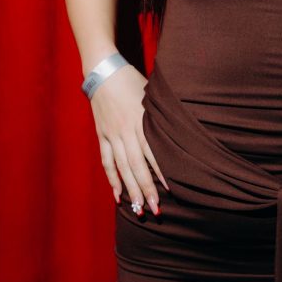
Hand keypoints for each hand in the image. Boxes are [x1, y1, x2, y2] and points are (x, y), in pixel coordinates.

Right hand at [89, 64, 169, 214]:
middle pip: (137, 165)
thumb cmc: (133, 82)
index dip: (160, 172)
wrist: (104, 72)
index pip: (152, 152)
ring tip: (138, 209)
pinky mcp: (102, 136)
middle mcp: (126, 131)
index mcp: (141, 120)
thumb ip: (161, 117)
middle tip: (155, 209)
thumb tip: (179, 133)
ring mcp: (112, 135)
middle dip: (146, 189)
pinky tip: (117, 195)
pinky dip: (112, 179)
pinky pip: (107, 161)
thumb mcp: (152, 95)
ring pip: (122, 167)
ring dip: (130, 189)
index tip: (169, 190)